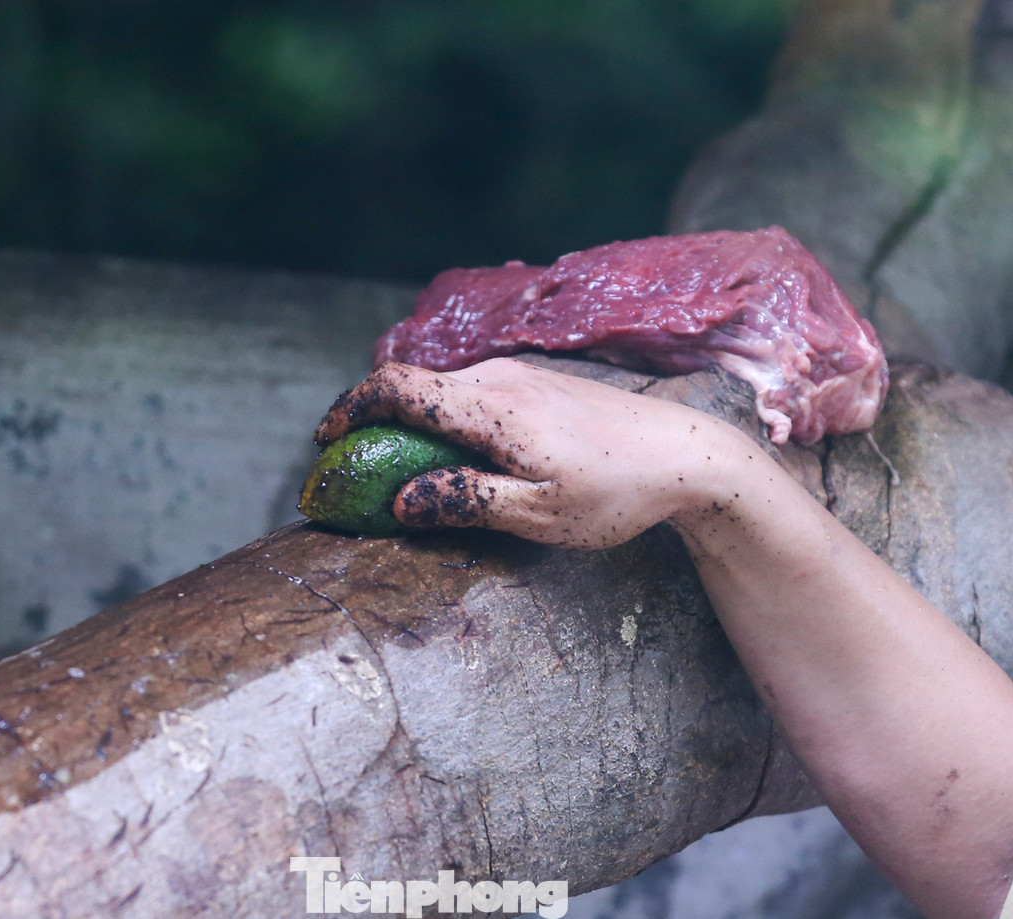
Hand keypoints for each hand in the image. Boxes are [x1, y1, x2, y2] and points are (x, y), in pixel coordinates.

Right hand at [314, 358, 750, 548]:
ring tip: (405, 474)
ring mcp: (519, 375)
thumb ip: (465, 501)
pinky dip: (445, 422)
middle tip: (356, 471)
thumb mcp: (538, 515)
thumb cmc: (615, 493)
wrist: (687, 453)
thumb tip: (400, 500)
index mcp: (490, 408)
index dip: (350, 408)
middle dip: (374, 423)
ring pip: (443, 391)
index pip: (397, 387)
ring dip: (413, 425)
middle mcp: (498, 378)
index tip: (324, 439)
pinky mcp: (537, 383)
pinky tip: (459, 459)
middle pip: (413, 387)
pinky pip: (471, 395)